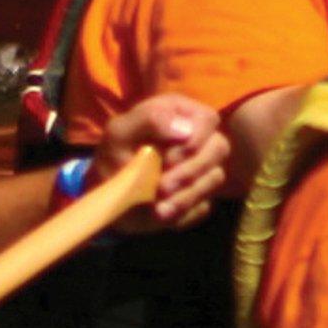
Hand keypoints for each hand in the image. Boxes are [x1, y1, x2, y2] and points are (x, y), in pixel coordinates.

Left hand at [95, 92, 226, 228]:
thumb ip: (149, 119)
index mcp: (179, 114)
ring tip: (157, 207)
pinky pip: (205, 204)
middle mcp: (197, 138)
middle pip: (219, 148)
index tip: (170, 158)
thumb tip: (185, 129)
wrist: (108, 194)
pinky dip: (184, 211)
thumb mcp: (120, 133)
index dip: (197, 138)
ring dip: (186, 196)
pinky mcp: (199, 195)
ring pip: (215, 178)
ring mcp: (202, 168)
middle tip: (161, 187)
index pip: (207, 119)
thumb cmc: (114, 155)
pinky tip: (162, 212)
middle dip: (190, 171)